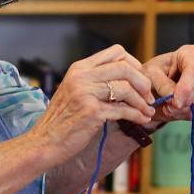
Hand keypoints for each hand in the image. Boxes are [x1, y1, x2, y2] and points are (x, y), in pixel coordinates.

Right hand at [28, 45, 155, 158]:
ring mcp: (85, 93)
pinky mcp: (91, 112)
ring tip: (147, 111)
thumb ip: (96, 82)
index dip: (134, 63)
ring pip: (126, 88)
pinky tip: (142, 119)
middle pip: (125, 67)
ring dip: (141, 101)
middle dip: (143, 82)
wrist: (44, 142)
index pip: (116, 52)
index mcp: (79, 68)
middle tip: (148, 96)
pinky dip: (137, 115)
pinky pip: (123, 110)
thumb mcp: (76, 92)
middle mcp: (82, 76)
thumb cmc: (62, 120)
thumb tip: (129, 81)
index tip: (140, 80)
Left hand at [141, 44, 193, 124]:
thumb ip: (162, 84)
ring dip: (188, 109)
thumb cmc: (153, 75)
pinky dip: (191, 114)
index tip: (174, 102)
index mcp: (191, 54)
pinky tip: (178, 111)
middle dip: (187, 99)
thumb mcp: (150, 75)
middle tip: (169, 107)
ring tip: (170, 109)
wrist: (154, 88)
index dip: (186, 88)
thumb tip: (174, 97)